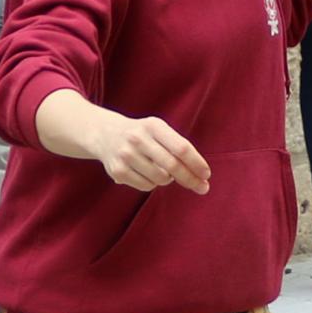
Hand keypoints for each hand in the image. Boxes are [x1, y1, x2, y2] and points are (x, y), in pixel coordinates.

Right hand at [84, 111, 209, 194]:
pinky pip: (146, 186)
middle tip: (202, 187)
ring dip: (168, 179)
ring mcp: (126, 155)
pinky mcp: (117, 171)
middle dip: (190, 179)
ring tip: (161, 170)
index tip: (206, 174)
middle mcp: (138, 138)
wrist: (105, 134)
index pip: (181, 147)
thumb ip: (177, 148)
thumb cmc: (142, 134)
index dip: (196, 163)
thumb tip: (200, 175)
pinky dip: (152, 184)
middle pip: (172, 166)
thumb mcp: (158, 130)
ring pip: (160, 179)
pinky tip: (146, 173)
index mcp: (153, 125)